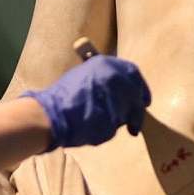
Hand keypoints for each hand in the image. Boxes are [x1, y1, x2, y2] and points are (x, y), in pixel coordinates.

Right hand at [23, 54, 148, 148]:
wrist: (49, 113)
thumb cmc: (64, 97)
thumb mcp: (85, 76)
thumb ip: (105, 80)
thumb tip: (125, 88)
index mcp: (105, 64)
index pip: (133, 73)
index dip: (141, 88)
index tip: (144, 100)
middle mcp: (112, 78)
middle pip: (135, 95)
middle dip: (136, 110)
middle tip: (135, 124)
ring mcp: (112, 98)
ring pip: (127, 113)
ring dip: (121, 121)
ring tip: (100, 122)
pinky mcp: (110, 118)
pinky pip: (115, 127)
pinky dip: (108, 130)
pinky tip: (93, 128)